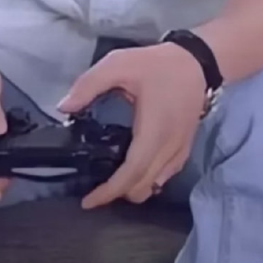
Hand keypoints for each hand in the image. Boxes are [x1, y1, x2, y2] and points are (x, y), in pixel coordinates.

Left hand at [58, 43, 206, 209]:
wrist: (198, 61)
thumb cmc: (158, 64)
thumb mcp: (120, 63)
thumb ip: (89, 84)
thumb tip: (64, 107)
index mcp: (154, 130)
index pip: (132, 173)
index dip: (109, 192)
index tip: (87, 201)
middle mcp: (169, 147)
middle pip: (142, 187)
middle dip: (116, 194)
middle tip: (94, 186)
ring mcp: (180, 150)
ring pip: (154, 186)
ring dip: (132, 188)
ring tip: (112, 177)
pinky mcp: (185, 148)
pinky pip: (165, 177)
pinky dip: (147, 180)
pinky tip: (134, 168)